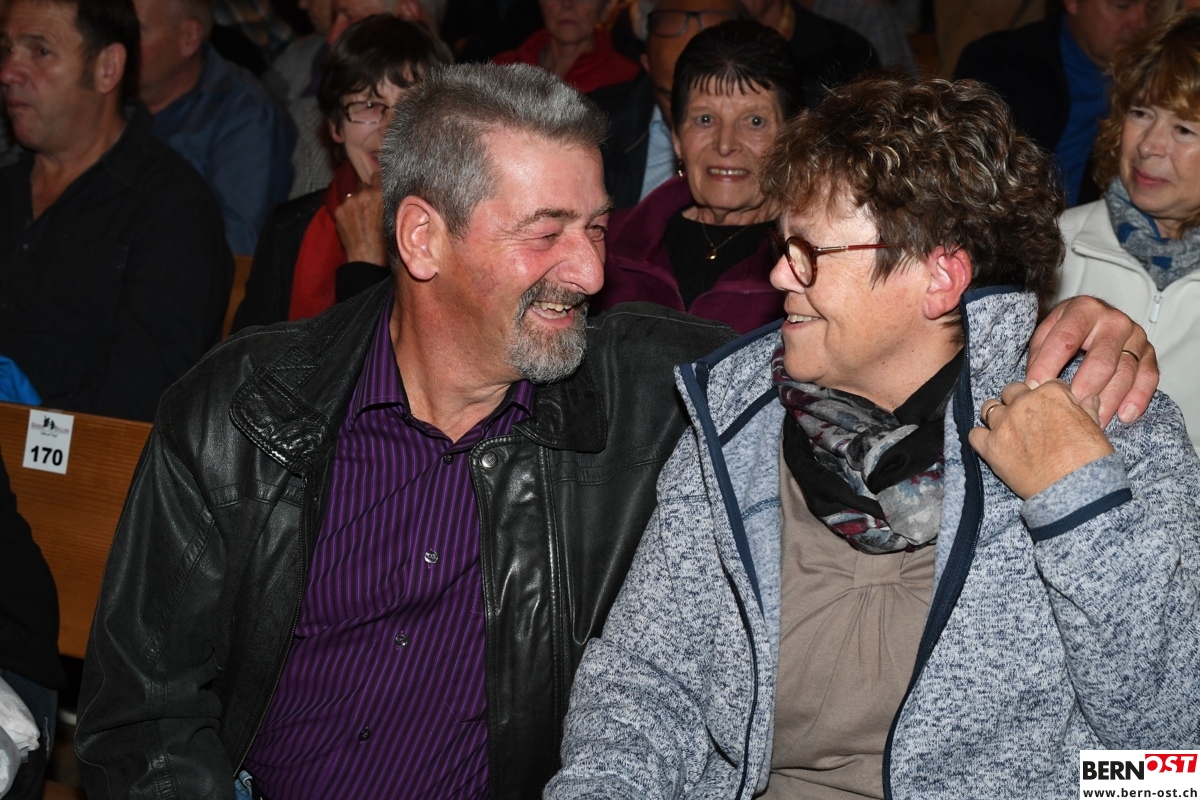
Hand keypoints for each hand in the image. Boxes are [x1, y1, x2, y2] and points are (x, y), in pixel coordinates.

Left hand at [334, 183, 385, 265]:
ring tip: (361, 218)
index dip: (378, 183)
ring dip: (356, 201)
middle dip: (367, 193)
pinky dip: (348, 211)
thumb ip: (388, 201)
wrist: (366, 259)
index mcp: (380, 194)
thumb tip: (384, 192)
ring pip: (353, 194)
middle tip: (370, 209)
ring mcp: (348, 201)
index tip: (378, 190)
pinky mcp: (338, 210)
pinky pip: (344, 204)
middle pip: (364, 184)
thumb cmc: (385, 242)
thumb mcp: (394, 218)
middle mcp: (363, 193)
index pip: (377, 175)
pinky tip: (353, 223)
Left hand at [968, 380, 1114, 499]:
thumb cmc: (1089, 460)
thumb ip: (1086, 410)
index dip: (1049, 398)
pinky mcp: (990, 446)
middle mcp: (1023, 403)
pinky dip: (981, 438)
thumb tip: (1089, 398)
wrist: (1074, 489)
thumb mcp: (1095, 429)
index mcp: (1051, 393)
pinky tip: (991, 445)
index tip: (1050, 410)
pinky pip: (974, 434)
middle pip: (1013, 391)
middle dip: (1019, 401)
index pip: (1046, 385)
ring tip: (1006, 429)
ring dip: (996, 416)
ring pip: (989, 408)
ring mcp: (1004, 424)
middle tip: (1026, 418)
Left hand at [1027, 296, 1157, 425]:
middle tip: (1069, 412)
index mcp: (1083, 309)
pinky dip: (1138, 398)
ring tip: (1093, 422)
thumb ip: (1039, 355)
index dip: (1048, 365)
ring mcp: (1135, 336)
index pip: (1065, 339)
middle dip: (1084, 389)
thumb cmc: (1065, 331)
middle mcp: (1113, 320)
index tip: (1035, 388)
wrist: (1093, 320)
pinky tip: (1124, 416)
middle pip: (1100, 360)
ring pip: (1125, 372)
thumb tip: (1033, 385)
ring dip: (1109, 401)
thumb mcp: (1046, 333)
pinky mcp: (1149, 353)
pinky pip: (1149, 377)